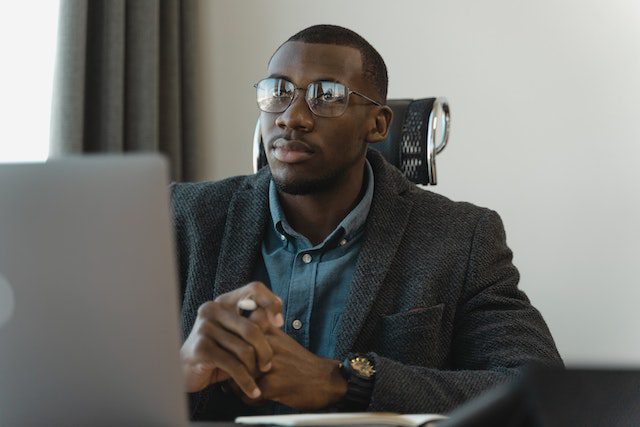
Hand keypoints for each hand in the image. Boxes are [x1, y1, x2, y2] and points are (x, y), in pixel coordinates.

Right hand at [180, 282, 283, 396]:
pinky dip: (247, 381)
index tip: (279, 323)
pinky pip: (234, 366)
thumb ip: (254, 324)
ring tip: (257, 377)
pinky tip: (253, 390)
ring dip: (255, 368)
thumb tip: (276, 319)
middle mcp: (212, 309)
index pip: (253, 288)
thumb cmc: (219, 352)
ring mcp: (205, 328)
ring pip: (245, 349)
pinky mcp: (202, 348)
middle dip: (266, 351)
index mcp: (224, 301)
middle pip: (253, 328)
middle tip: (268, 365)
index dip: (271, 303)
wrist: (187, 370)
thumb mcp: (237, 336)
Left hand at [229, 326, 346, 410]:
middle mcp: (267, 344)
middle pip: (234, 357)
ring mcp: (270, 364)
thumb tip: (230, 344)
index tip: (236, 356)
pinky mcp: (272, 384)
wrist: (325, 379)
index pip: (236, 335)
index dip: (232, 350)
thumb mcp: (280, 339)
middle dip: (233, 370)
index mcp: (268, 330)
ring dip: (240, 386)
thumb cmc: (299, 361)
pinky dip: (252, 399)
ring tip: (251, 387)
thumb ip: (257, 336)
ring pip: (238, 376)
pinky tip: (263, 396)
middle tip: (239, 377)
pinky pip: (249, 394)